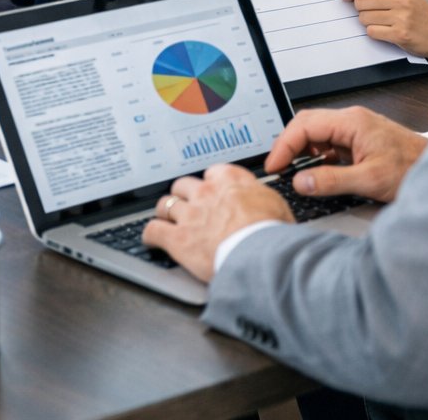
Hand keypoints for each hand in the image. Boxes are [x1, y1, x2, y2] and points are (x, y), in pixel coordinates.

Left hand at [141, 166, 293, 281]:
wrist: (261, 255)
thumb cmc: (272, 232)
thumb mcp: (277, 205)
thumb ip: (260, 198)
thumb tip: (263, 201)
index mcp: (230, 180)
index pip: (212, 173)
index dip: (209, 183)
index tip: (211, 190)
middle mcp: (206, 192)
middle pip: (183, 185)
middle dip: (183, 195)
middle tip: (186, 205)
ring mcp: (190, 214)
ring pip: (165, 205)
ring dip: (165, 212)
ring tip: (165, 219)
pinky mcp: (178, 238)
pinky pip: (154, 230)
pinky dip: (150, 234)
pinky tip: (151, 238)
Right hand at [262, 106, 427, 202]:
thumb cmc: (413, 169)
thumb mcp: (370, 180)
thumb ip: (332, 181)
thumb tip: (301, 181)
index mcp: (352, 122)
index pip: (304, 125)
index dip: (284, 145)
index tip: (274, 165)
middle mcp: (352, 120)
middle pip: (306, 124)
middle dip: (289, 146)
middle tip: (279, 168)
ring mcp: (356, 129)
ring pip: (317, 133)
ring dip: (303, 151)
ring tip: (295, 171)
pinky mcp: (359, 140)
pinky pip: (329, 142)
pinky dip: (317, 156)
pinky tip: (318, 171)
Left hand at [341, 0, 427, 57]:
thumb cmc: (419, 12)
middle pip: (361, 2)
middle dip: (360, 8)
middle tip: (372, 12)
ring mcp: (401, 17)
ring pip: (364, 18)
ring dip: (368, 22)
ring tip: (383, 22)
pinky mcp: (400, 34)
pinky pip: (371, 32)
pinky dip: (374, 32)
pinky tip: (386, 31)